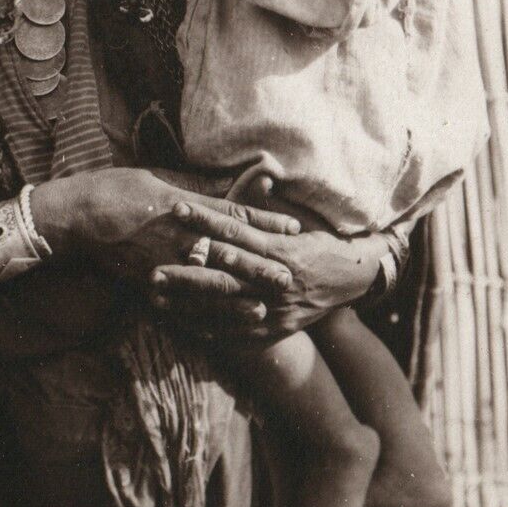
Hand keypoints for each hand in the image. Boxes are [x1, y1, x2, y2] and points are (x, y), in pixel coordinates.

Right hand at [30, 168, 299, 320]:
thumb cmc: (120, 190)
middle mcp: (178, 240)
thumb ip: (201, 190)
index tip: (294, 229)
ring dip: (234, 300)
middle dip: (259, 270)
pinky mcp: (147, 285)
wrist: (78, 216)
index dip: (266, 224)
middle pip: (227, 257)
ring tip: (260, 309)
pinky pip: (177, 306)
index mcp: (185, 210)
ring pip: (205, 288)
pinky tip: (216, 327)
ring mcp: (162, 266)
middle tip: (289, 280)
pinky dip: (199, 317)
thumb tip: (233, 185)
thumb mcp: (163, 179)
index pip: (235, 218)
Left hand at [150, 220, 387, 343]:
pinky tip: (182, 323)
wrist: (352, 280)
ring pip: (227, 307)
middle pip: (225, 277)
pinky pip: (237, 332)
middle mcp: (279, 280)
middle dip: (187, 275)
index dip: (205, 220)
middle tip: (154, 271)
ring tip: (158, 298)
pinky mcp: (276, 330)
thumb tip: (259, 173)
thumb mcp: (297, 223)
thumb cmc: (319, 245)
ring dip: (190, 304)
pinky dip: (210, 328)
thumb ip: (270, 206)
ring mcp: (278, 309)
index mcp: (283, 248)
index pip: (237, 230)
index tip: (176, 209)